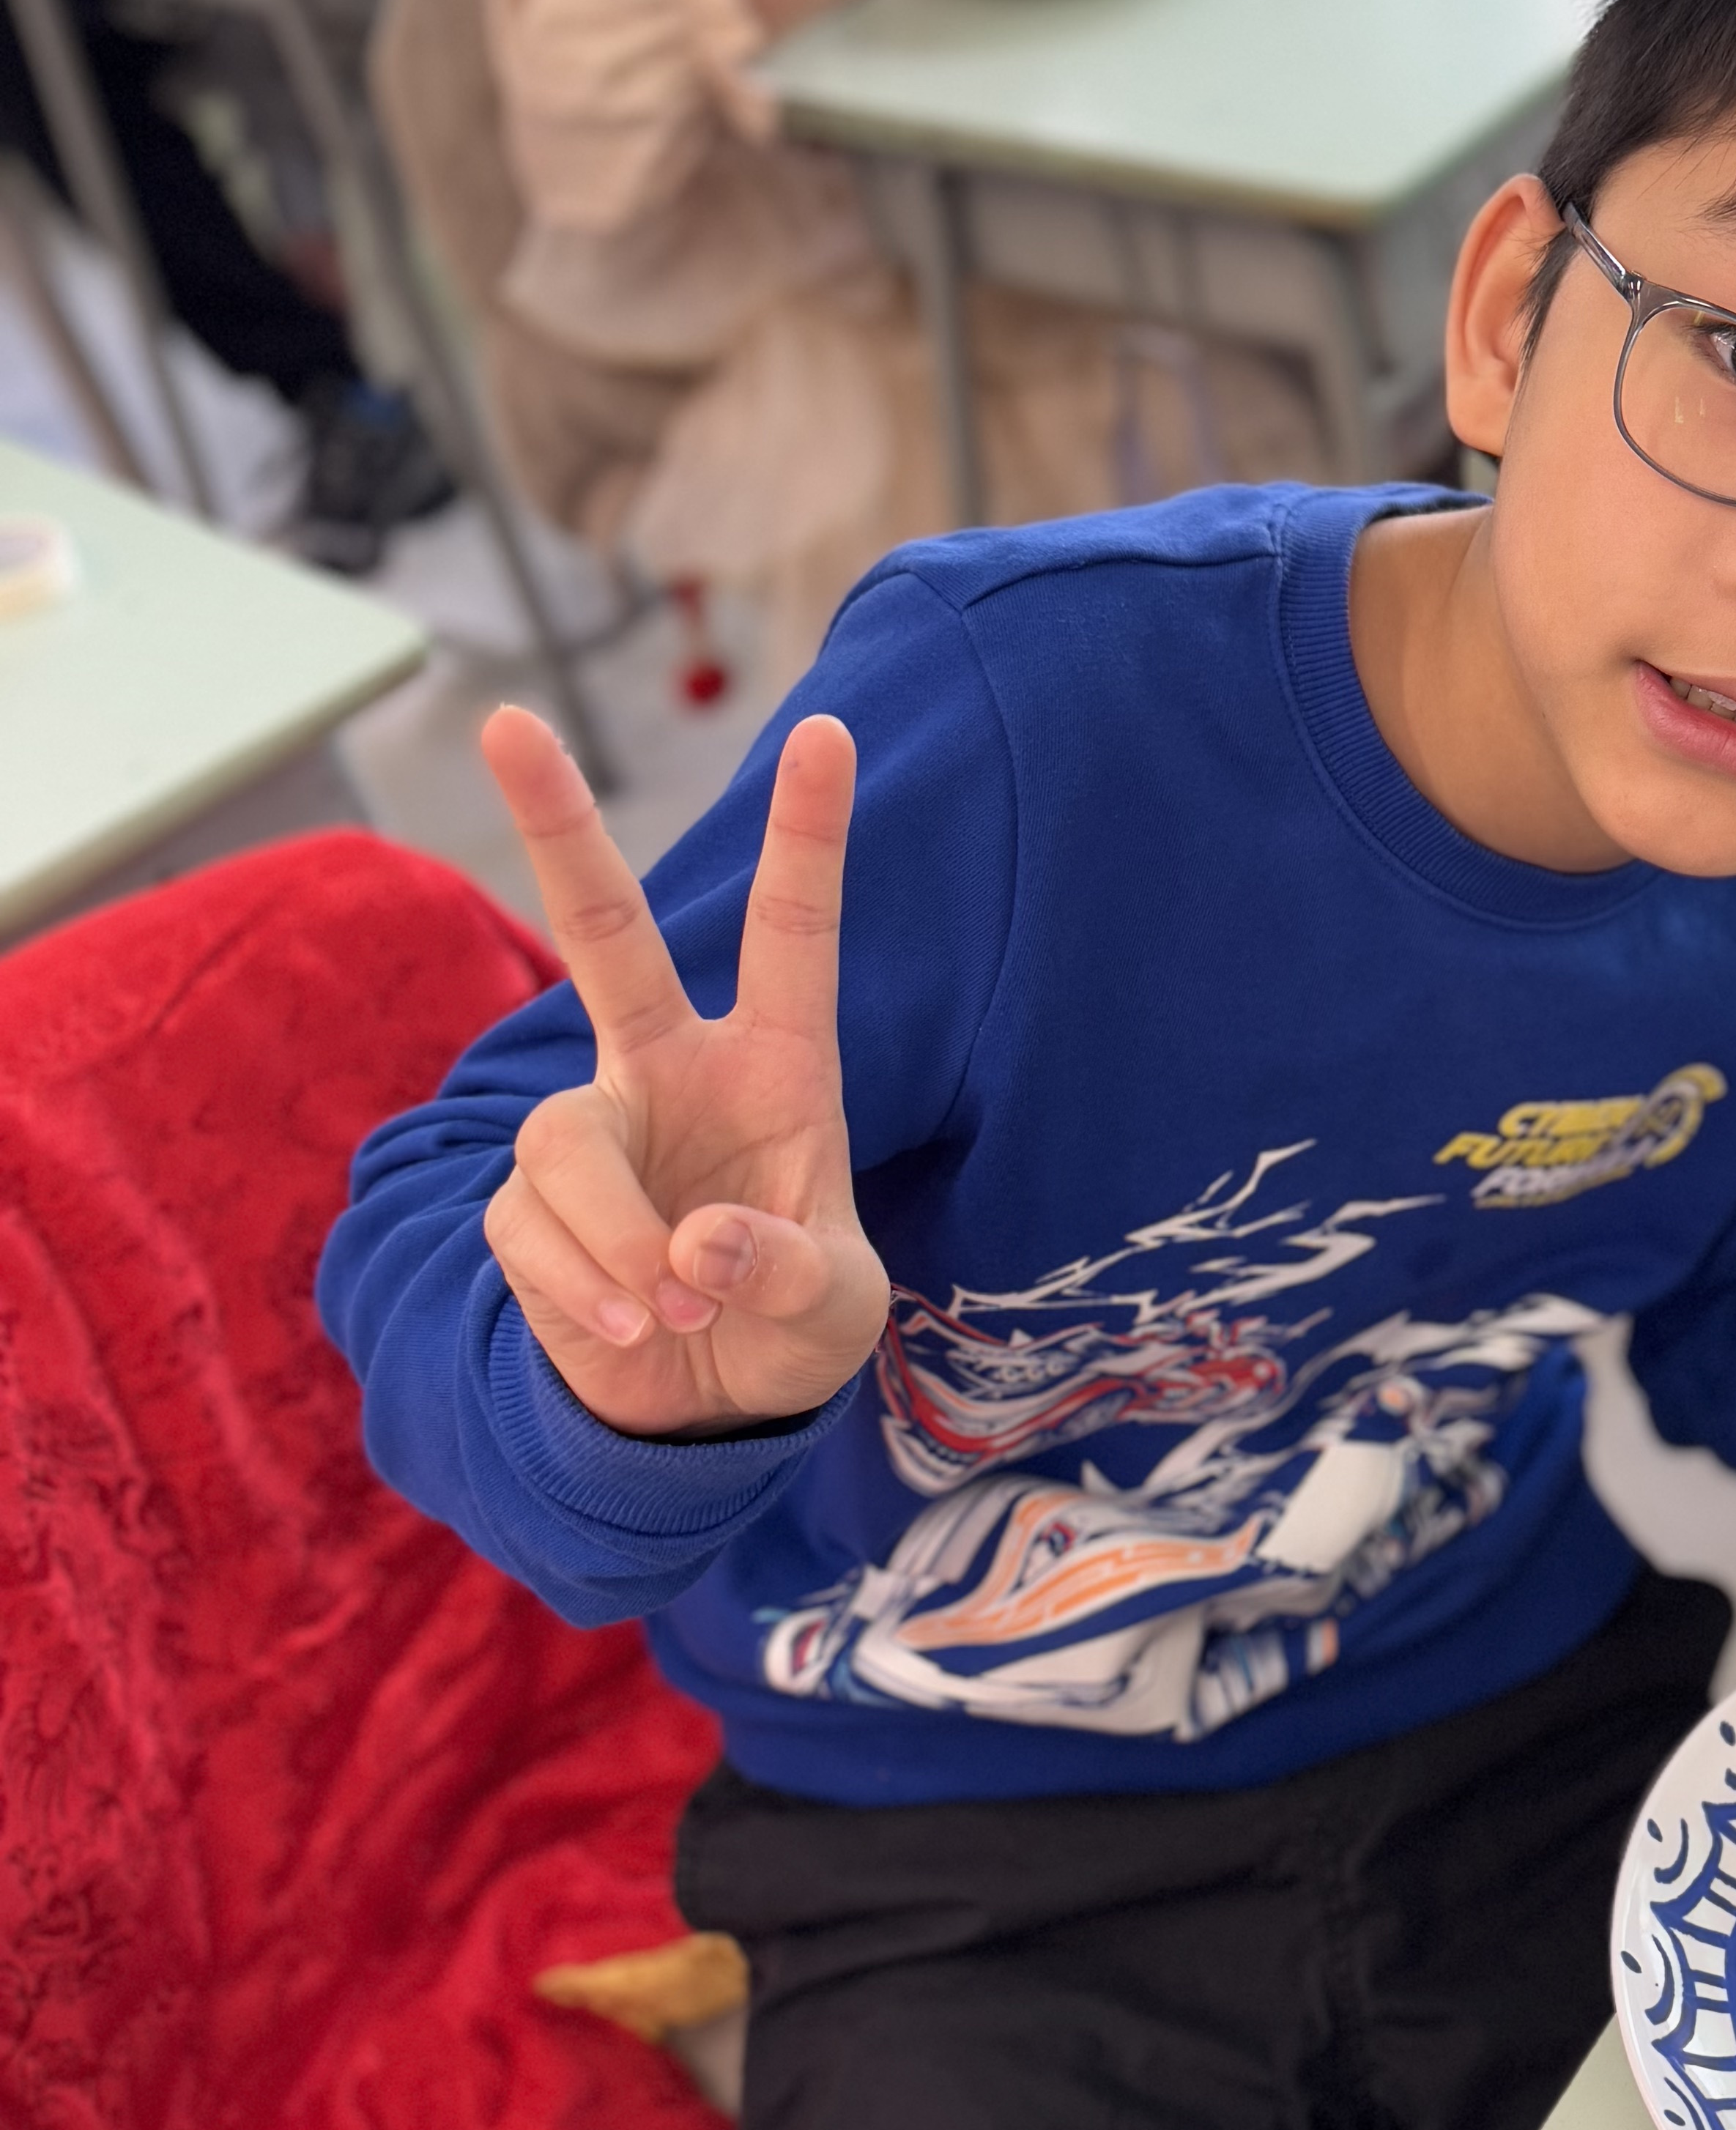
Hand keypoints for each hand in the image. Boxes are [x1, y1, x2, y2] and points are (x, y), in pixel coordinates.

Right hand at [477, 704, 892, 1439]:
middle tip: (508, 720)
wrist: (709, 1409)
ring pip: (563, 1145)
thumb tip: (693, 1247)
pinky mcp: (527, 1206)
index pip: (792, 933)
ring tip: (680, 1311)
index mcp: (773, 1064)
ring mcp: (593, 1130)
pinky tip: (636, 1330)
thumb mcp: (833, 1310)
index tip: (828, 732)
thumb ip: (784, 1272)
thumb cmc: (789, 1325)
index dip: (809, 836)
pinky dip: (589, 1290)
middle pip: (601, 930)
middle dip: (556, 826)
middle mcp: (670, 1070)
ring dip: (621, 1243)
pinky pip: (532, 1231)